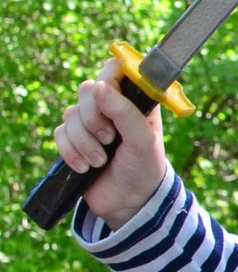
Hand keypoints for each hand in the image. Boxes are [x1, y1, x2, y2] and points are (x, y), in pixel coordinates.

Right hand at [53, 58, 170, 230]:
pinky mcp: (73, 139)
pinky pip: (59, 133)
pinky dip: (71, 151)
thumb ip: (125, 112)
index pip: (115, 70)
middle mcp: (111, 106)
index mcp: (134, 100)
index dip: (108, 79)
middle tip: (110, 139)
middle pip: (87, 90)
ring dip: (85, 141)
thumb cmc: (144, 167)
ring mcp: (90, 122)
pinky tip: (86, 167)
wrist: (129, 201)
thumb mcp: (143, 140)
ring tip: (101, 161)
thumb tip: (99, 86)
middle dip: (94, 118)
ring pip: (70, 114)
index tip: (108, 96)